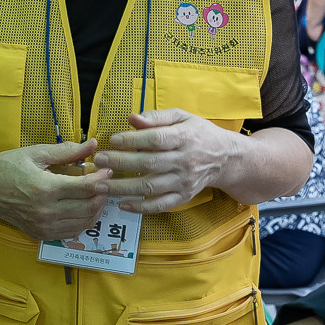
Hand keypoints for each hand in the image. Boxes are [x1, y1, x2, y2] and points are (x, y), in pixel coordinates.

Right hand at [0, 139, 112, 242]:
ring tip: (96, 194)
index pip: (86, 188)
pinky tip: (82, 208)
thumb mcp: (35, 153)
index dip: (102, 179)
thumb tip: (93, 145)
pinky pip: (71, 232)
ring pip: (83, 222)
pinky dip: (83, 221)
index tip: (107, 169)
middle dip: (102, 194)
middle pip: (89, 207)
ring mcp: (43, 226)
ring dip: (96, 209)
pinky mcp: (40, 234)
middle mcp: (46, 211)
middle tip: (104, 182)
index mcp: (45, 188)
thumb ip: (67, 151)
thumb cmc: (6, 166)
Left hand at [95, 111, 238, 214]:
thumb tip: (132, 118)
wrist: (225, 158)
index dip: (133, 140)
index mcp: (185, 138)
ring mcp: (184, 182)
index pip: (156, 139)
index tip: (113, 139)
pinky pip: (160, 205)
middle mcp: (185, 161)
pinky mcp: (183, 197)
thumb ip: (157, 117)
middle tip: (98, 161)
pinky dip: (140, 208)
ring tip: (99, 185)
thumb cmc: (198, 133)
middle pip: (149, 163)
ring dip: (123, 188)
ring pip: (150, 187)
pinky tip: (121, 204)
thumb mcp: (182, 117)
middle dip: (121, 163)